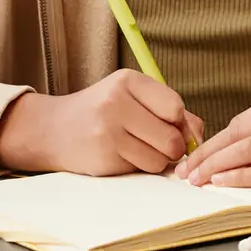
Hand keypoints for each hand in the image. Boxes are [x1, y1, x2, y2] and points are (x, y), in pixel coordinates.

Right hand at [0, 69, 203, 175]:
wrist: (53, 130)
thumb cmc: (103, 112)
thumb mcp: (133, 97)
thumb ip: (170, 111)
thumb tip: (197, 135)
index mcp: (128, 81)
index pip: (175, 106)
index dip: (180, 122)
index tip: (171, 126)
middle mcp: (116, 103)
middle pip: (172, 137)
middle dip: (173, 147)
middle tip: (160, 144)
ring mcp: (107, 132)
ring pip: (160, 158)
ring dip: (158, 160)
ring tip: (141, 149)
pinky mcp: (102, 158)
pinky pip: (141, 169)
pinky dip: (139, 167)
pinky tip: (123, 156)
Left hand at [177, 90, 250, 188]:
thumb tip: (243, 140)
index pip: (241, 120)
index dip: (214, 140)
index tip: (195, 154)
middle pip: (238, 134)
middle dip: (206, 154)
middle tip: (183, 171)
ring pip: (247, 151)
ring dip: (215, 166)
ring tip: (196, 180)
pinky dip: (241, 176)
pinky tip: (223, 181)